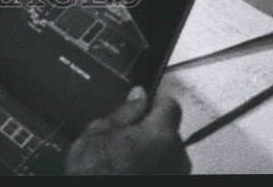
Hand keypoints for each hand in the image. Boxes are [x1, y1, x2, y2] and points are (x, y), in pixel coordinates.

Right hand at [65, 87, 189, 174]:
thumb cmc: (95, 169)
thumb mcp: (99, 133)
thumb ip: (125, 112)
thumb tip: (140, 94)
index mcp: (160, 135)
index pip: (171, 105)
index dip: (155, 101)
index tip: (139, 105)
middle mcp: (178, 156)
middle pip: (170, 131)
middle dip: (150, 128)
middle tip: (123, 135)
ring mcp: (177, 175)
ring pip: (168, 152)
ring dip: (152, 149)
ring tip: (125, 156)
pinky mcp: (171, 184)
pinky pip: (165, 168)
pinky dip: (152, 166)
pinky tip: (131, 169)